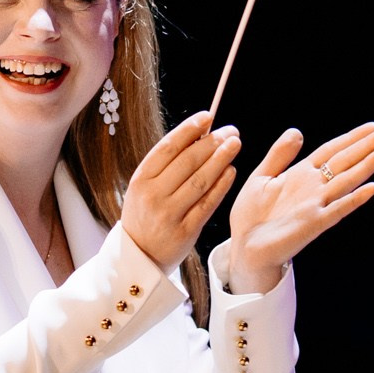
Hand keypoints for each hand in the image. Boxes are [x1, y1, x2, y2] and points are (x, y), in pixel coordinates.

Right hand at [121, 112, 242, 269]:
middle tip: (230, 130)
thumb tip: (197, 134)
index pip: (168, 148)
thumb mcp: (145, 187)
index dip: (189, 130)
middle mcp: (153, 196)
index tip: (207, 116)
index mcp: (140, 180)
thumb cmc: (146, 214)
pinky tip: (231, 171)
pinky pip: (207, 204)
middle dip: (211, 142)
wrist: (138, 256)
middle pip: (187, 162)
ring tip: (235, 144)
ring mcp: (169, 215)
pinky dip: (221, 186)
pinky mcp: (185, 231)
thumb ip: (166, 164)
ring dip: (220, 159)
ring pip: (200, 181)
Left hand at [225, 122, 373, 292]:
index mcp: (301, 175)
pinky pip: (338, 209)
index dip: (352, 138)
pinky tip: (372, 188)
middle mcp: (313, 187)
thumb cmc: (251, 215)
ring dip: (367, 165)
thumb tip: (297, 131)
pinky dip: (354, 199)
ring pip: (347, 180)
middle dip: (367, 146)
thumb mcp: (261, 177)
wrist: (244, 247)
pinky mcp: (313, 223)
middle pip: (345, 161)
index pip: (332, 151)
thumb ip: (279, 155)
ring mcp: (316, 205)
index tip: (373, 126)